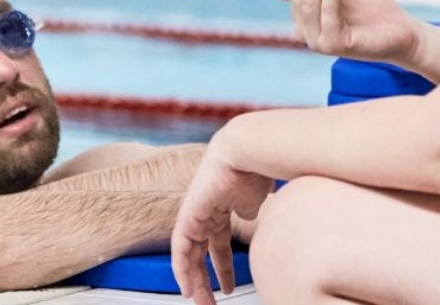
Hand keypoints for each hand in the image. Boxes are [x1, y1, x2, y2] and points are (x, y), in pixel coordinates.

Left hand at [171, 133, 272, 304]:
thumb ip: (250, 211)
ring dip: (196, 280)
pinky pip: (181, 248)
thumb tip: (247, 218)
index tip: (227, 285)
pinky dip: (182, 269)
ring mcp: (196, 213)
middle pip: (203, 252)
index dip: (222, 266)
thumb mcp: (258, 199)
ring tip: (201, 302)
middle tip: (211, 301)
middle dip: (208, 279)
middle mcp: (207, 212)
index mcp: (224, 207)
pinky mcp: (188, 215)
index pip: (218, 243)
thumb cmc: (258, 167)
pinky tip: (186, 286)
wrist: (247, 150)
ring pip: (191, 255)